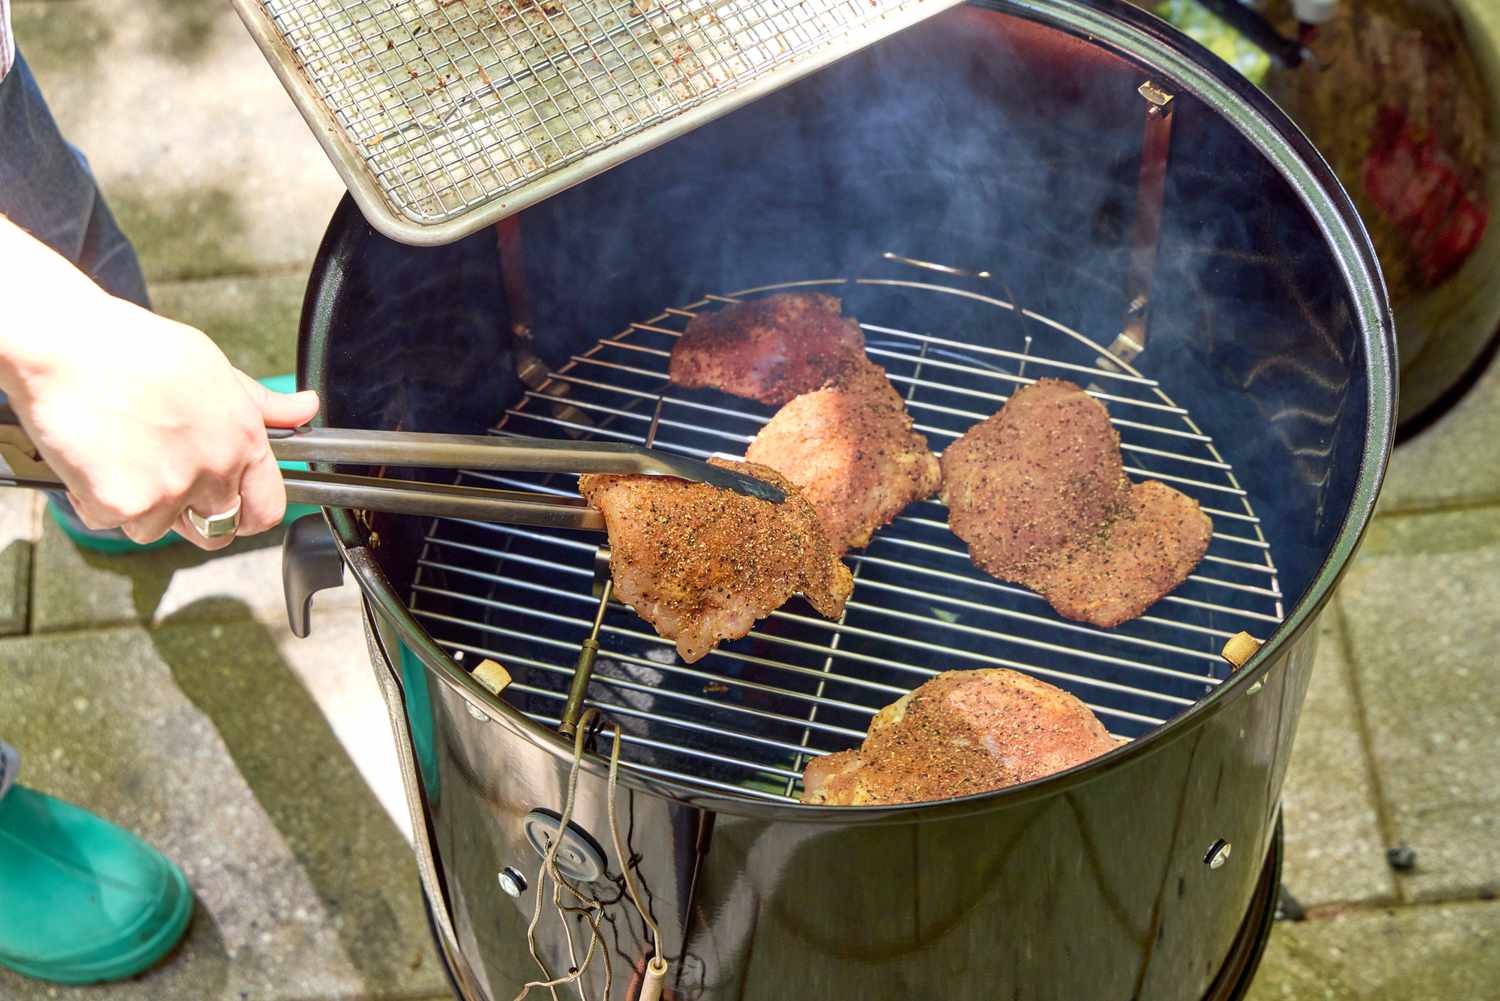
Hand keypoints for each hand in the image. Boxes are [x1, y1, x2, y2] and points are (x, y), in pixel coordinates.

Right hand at [5, 293, 318, 549]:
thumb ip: (262, 404)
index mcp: (243, 440)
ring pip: (161, 530)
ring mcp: (170, 493)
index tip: (235, 508)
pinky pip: (113, 522)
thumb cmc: (135, 350)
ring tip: (125, 457)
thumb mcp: (215, 368)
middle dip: (196, 516)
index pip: (268, 508)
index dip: (250, 513)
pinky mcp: (123, 505)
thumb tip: (306, 408)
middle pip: (219, 530)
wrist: (67, 346)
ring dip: (143, 508)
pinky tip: (95, 460)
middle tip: (166, 481)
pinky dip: (98, 501)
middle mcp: (214, 471)